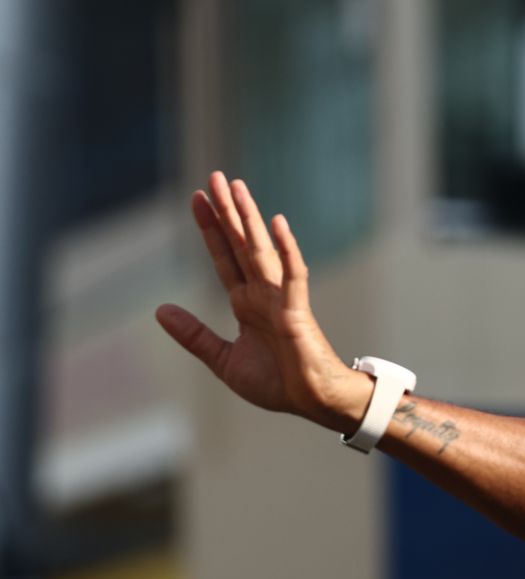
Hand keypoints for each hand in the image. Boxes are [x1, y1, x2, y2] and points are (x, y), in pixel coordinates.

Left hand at [156, 172, 367, 431]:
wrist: (311, 402)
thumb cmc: (277, 382)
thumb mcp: (223, 359)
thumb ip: (194, 335)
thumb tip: (159, 310)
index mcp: (246, 303)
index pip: (224, 257)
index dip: (210, 228)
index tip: (197, 198)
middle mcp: (263, 293)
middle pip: (241, 243)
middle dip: (228, 210)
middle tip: (215, 176)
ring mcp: (281, 298)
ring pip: (262, 250)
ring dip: (250, 218)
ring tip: (238, 187)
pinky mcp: (297, 311)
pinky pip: (293, 275)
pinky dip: (286, 249)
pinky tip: (278, 224)